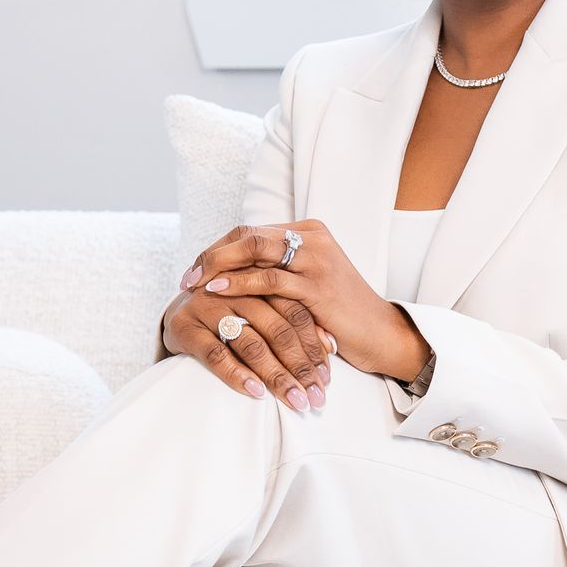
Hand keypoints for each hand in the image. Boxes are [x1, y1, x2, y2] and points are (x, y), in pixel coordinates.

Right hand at [160, 239, 335, 411]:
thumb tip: (334, 344)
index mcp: (259, 279)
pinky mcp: (184, 327)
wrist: (177, 313)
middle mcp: (233, 289)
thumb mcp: (263, 311)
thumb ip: (292, 321)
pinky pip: (215, 354)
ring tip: (296, 400)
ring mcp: (207, 307)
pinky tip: (257, 393)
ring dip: (277, 376)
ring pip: (251, 344)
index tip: (327, 377)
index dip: (314, 345)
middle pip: (277, 329)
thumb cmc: (232, 314)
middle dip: (301, 367)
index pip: (295, 312)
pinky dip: (237, 374)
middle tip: (317, 397)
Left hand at [192, 220, 429, 385]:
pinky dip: (238, 283)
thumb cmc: (340, 314)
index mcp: (309, 232)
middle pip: (248, 235)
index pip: (250, 231)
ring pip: (255, 249)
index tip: (195, 270)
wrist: (380, 334)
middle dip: (212, 255)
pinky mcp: (318, 285)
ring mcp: (317, 259)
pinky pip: (269, 279)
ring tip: (194, 284)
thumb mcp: (307, 284)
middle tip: (187, 277)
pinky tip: (217, 291)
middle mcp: (313, 238)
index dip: (218, 249)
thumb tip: (231, 273)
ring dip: (218, 266)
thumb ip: (278, 271)